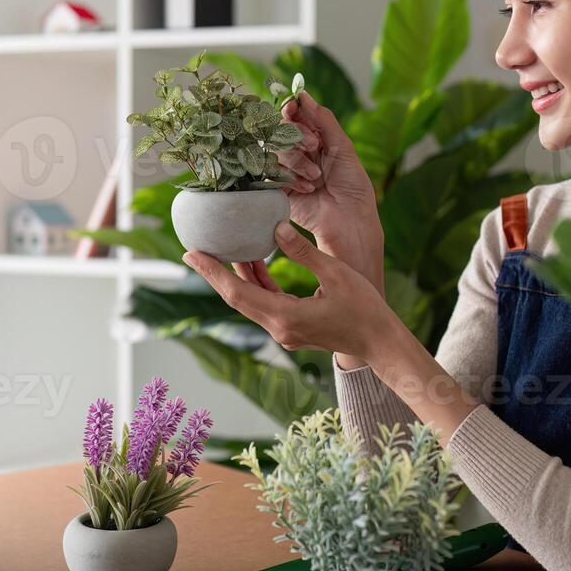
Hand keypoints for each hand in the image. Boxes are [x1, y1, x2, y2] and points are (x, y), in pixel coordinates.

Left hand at [184, 222, 403, 364]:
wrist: (379, 342)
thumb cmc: (364, 308)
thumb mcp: (335, 274)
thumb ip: (303, 252)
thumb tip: (276, 228)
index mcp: (286, 317)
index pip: (238, 292)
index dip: (213, 272)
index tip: (191, 255)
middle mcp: (280, 328)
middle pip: (238, 297)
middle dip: (215, 273)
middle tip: (193, 251)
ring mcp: (285, 331)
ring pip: (251, 301)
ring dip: (238, 276)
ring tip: (222, 250)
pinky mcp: (292, 328)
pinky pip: (266, 303)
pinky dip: (258, 284)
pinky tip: (255, 263)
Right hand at [275, 93, 382, 289]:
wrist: (351, 222)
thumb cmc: (353, 186)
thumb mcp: (343, 148)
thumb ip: (323, 120)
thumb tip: (303, 94)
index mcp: (317, 140)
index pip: (296, 117)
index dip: (292, 110)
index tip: (292, 106)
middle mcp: (300, 153)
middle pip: (282, 131)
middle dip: (297, 135)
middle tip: (314, 145)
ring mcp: (288, 171)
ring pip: (276, 151)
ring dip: (297, 160)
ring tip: (317, 176)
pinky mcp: (279, 191)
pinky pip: (272, 174)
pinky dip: (290, 178)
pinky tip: (308, 187)